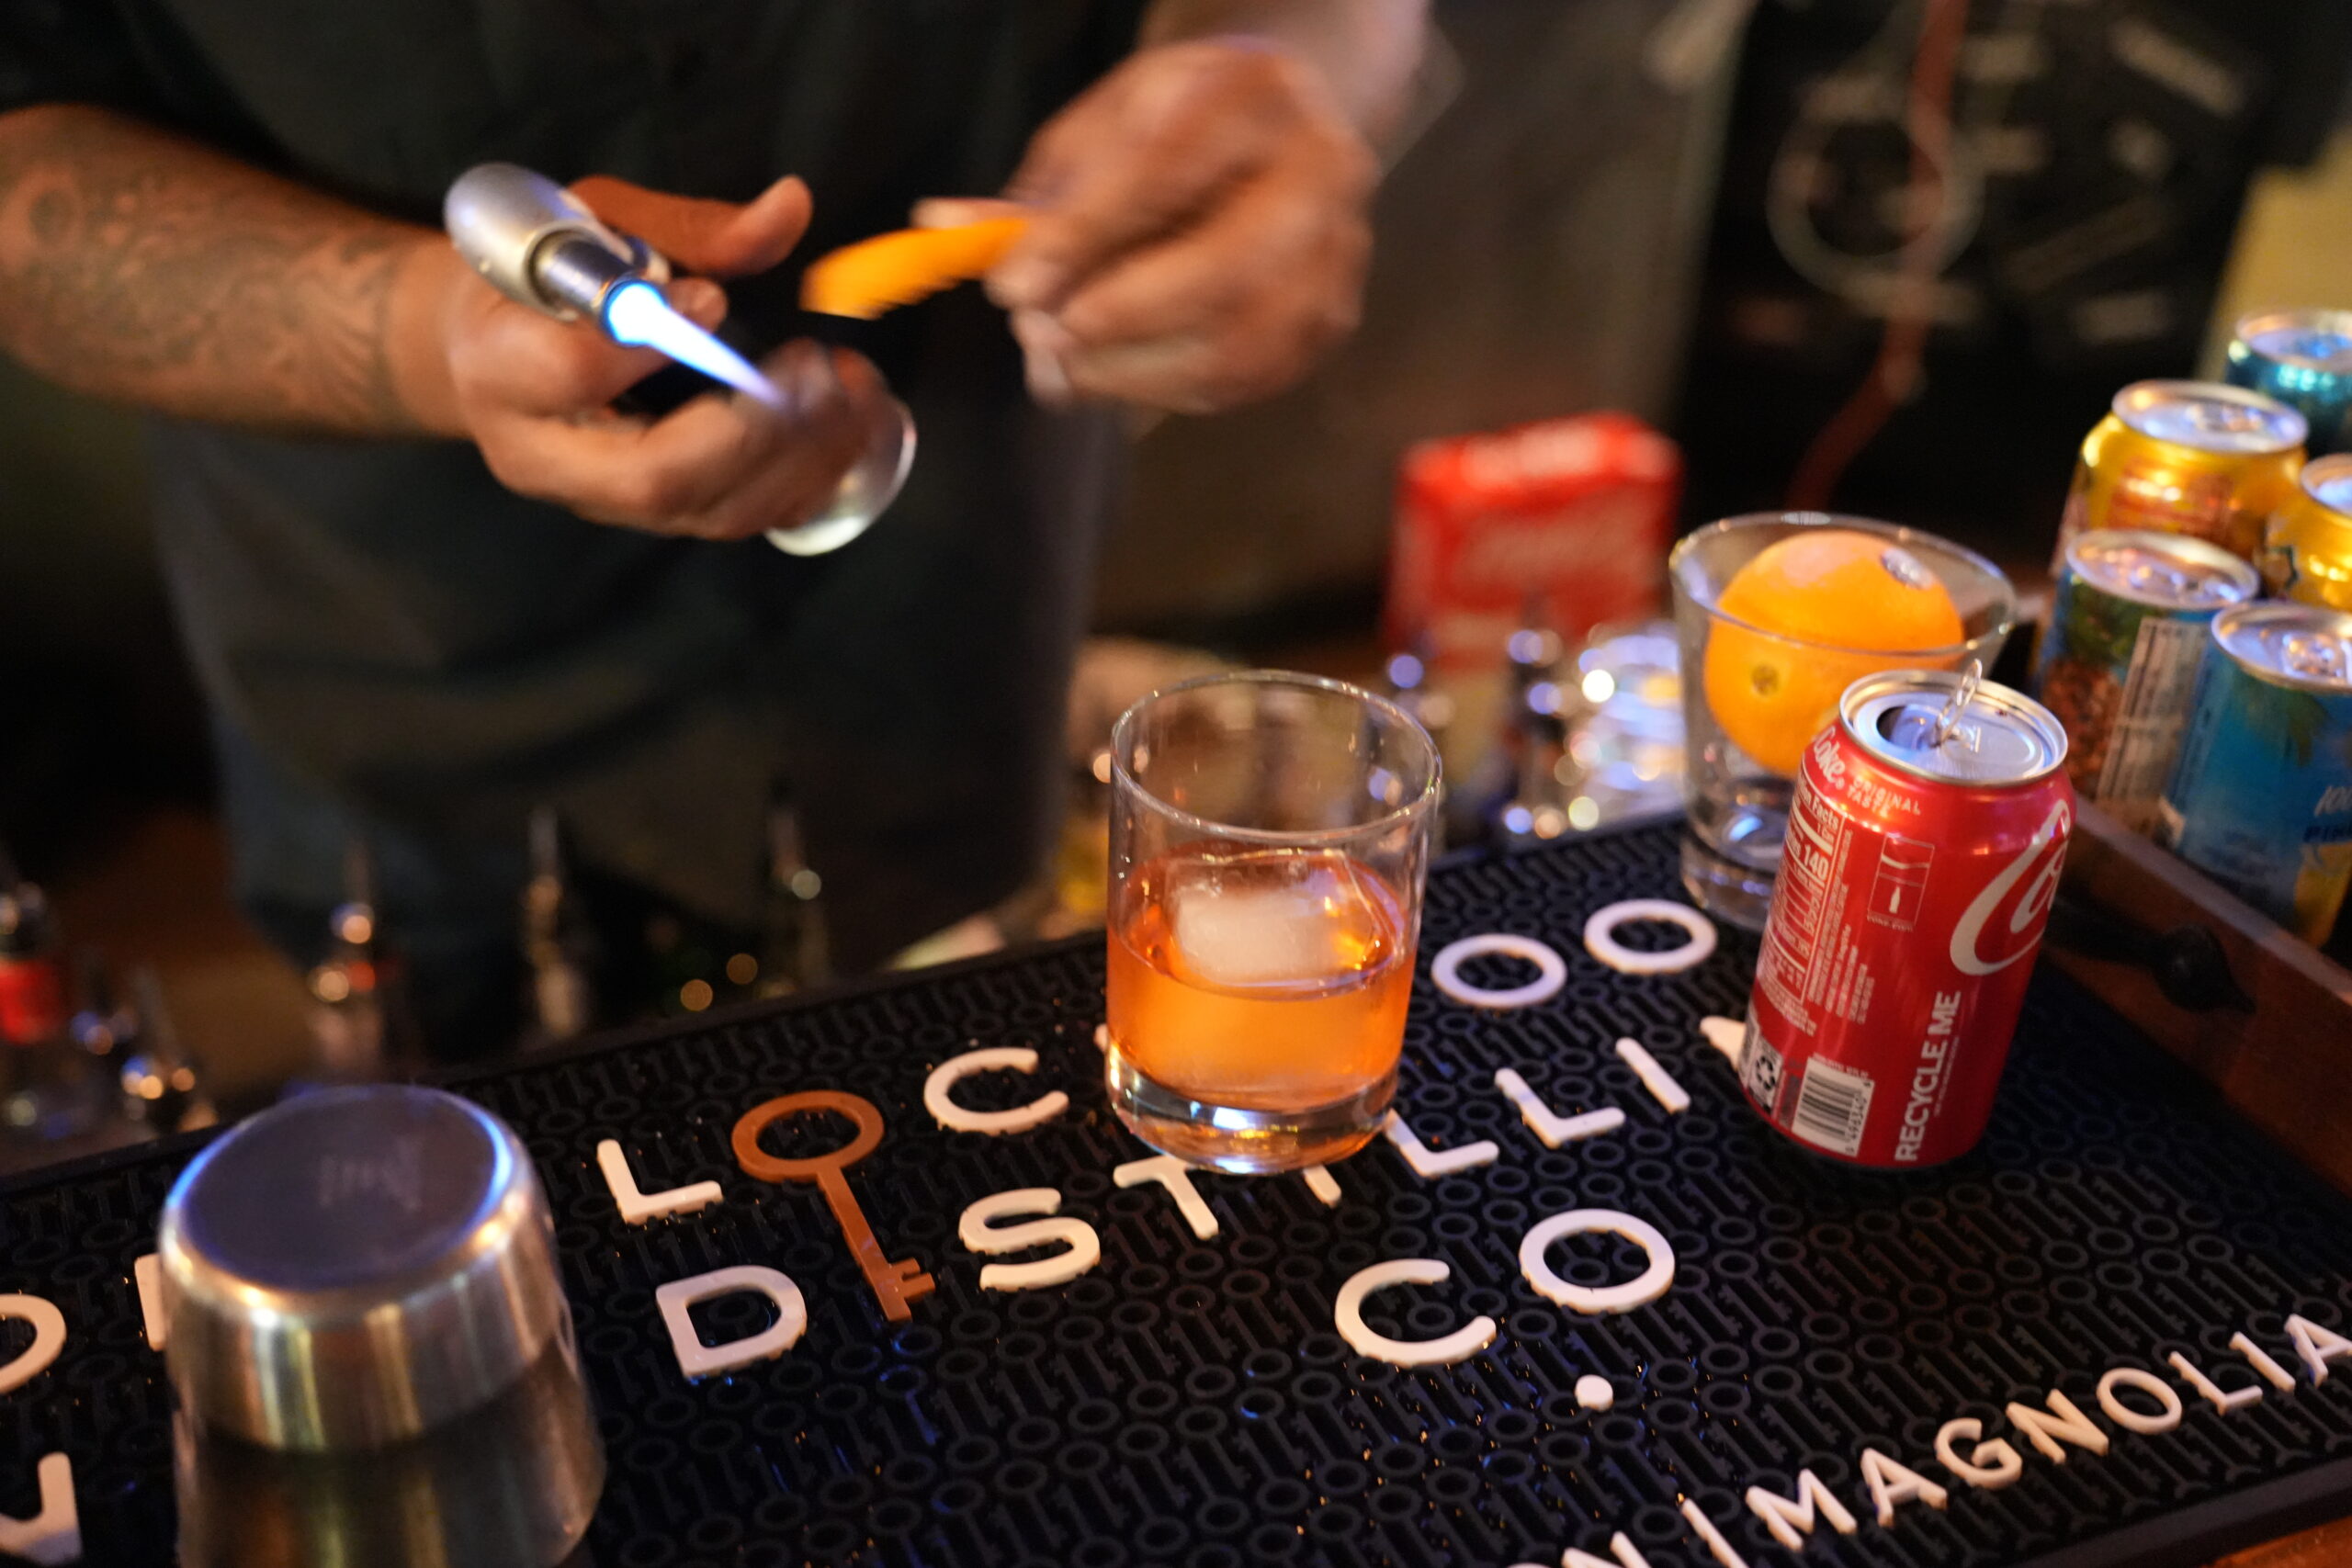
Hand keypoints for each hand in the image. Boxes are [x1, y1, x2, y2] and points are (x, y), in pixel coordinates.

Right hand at [394, 175, 884, 540]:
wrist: (497, 350)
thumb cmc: (547, 275)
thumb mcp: (595, 223)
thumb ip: (689, 227)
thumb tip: (790, 207)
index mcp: (501, 366)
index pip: (570, 375)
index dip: (649, 340)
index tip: (714, 297)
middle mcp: (545, 455)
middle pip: (654, 477)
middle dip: (754, 428)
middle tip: (817, 368)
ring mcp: (601, 501)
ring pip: (708, 511)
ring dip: (800, 457)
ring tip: (851, 392)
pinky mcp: (652, 517)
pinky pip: (738, 520)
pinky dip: (807, 479)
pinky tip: (845, 428)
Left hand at [934, 38, 1376, 413]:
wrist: (1288, 130)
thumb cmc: (1182, 122)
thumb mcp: (1107, 125)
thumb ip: (1041, 188)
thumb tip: (944, 228)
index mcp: (1258, 96)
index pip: (1166, 174)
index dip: (1081, 239)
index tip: (1009, 286)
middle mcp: (1321, 175)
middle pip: (1224, 271)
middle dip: (1117, 318)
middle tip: (1038, 336)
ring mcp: (1337, 258)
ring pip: (1239, 345)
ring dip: (1134, 372)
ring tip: (1061, 365)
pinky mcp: (1329, 322)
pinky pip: (1245, 382)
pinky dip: (1166, 393)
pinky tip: (1111, 375)